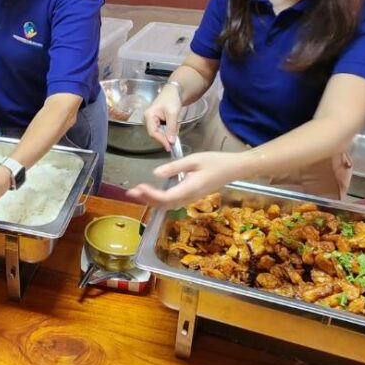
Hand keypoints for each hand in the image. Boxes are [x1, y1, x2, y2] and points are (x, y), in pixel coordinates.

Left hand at [126, 151, 246, 208]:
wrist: (234, 169)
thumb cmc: (215, 162)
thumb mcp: (194, 160)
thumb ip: (174, 167)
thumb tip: (156, 173)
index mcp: (190, 188)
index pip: (166, 197)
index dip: (151, 195)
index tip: (138, 187)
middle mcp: (189, 197)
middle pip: (164, 204)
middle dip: (147, 200)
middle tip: (130, 193)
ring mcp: (191, 198)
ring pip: (168, 205)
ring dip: (152, 200)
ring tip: (137, 193)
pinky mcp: (192, 196)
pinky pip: (173, 202)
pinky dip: (160, 200)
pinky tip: (152, 194)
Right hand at [143, 86, 182, 149]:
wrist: (174, 92)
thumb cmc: (171, 99)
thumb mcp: (173, 113)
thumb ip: (171, 128)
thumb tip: (171, 142)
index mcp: (148, 116)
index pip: (153, 133)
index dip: (161, 141)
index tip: (170, 147)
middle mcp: (147, 120)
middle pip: (155, 134)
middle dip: (165, 138)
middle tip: (175, 142)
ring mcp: (150, 121)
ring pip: (158, 134)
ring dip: (167, 134)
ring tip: (175, 129)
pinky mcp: (155, 122)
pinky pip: (161, 131)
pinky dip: (168, 131)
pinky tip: (174, 127)